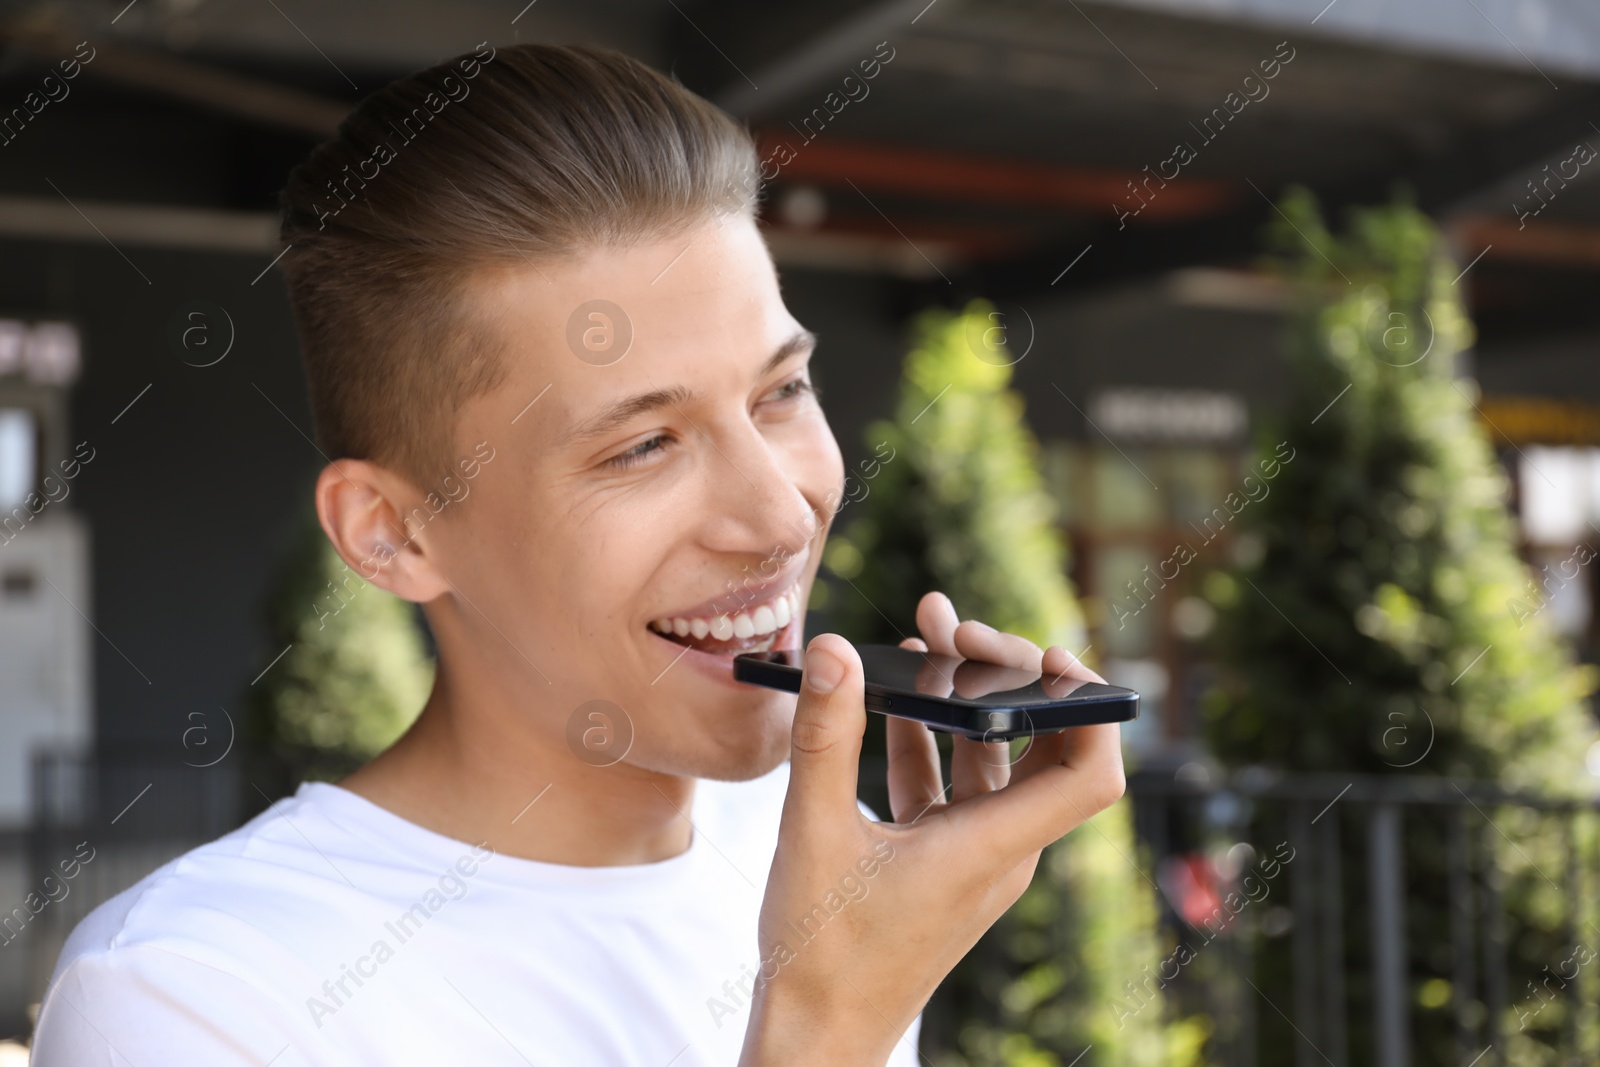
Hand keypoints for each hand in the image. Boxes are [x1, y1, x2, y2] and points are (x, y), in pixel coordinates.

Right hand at [740, 592, 1124, 1066]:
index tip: (1047, 653)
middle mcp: (999, 852)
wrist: (816, 1037)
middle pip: (1043, 748)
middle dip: (1008, 675)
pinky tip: (894, 699)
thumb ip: (826, 737)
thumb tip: (833, 649)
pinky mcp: (941, 864)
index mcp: (992, 850)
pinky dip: (932, 740)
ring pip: (993, 762)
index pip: (1090, 774)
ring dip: (965, 700)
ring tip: (927, 635)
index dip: (1089, 705)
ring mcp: (972, 859)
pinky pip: (954, 788)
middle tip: (957, 626)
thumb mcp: (813, 833)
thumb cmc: (822, 954)